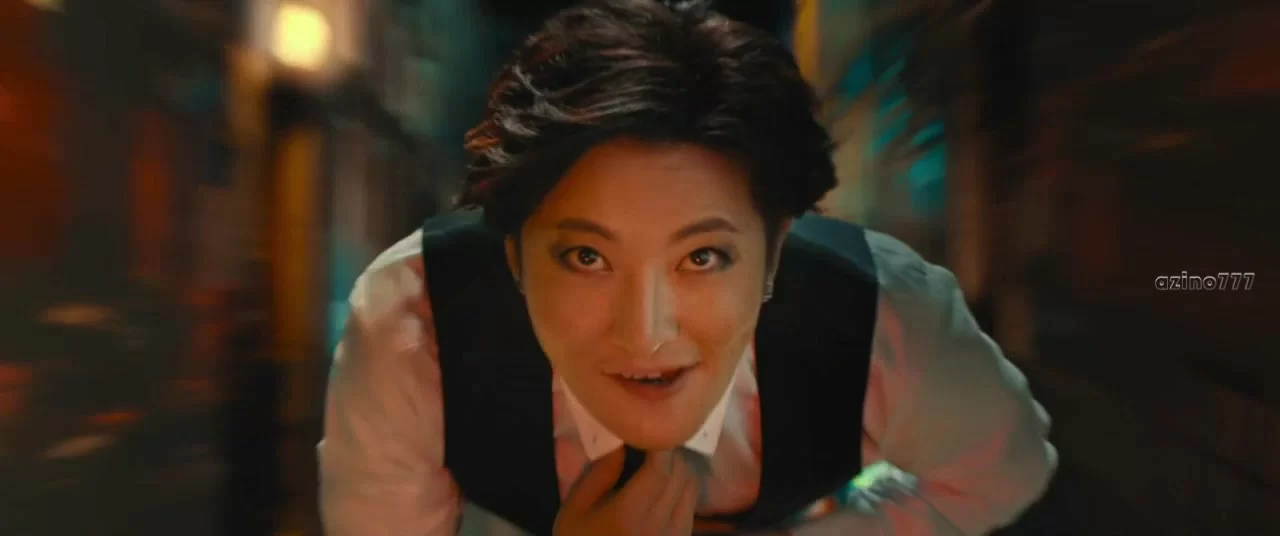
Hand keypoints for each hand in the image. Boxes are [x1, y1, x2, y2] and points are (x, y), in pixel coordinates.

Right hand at [554, 448, 698, 535]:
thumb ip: (600, 471)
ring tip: (655, 464)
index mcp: (631, 513)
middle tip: (647, 443)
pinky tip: (661, 488)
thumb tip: (622, 438)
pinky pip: (691, 504)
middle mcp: (660, 525)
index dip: (658, 442)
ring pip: (691, 486)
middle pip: (680, 472)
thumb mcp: (576, 507)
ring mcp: (675, 535)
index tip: (644, 428)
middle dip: (667, 453)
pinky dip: (681, 488)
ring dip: (678, 469)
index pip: (661, 466)